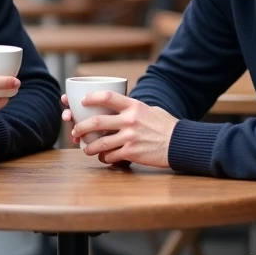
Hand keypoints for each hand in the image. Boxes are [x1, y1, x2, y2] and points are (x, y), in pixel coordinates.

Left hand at [63, 91, 177, 168]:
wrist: (180, 143)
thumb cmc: (166, 126)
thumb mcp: (150, 110)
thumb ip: (133, 109)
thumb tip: (120, 108)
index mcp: (134, 106)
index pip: (107, 97)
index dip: (91, 98)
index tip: (82, 101)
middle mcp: (130, 120)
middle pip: (97, 122)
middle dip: (81, 127)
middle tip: (75, 130)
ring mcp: (130, 137)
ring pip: (100, 143)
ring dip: (89, 147)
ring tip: (86, 148)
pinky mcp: (132, 153)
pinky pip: (111, 156)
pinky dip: (104, 158)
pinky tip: (103, 158)